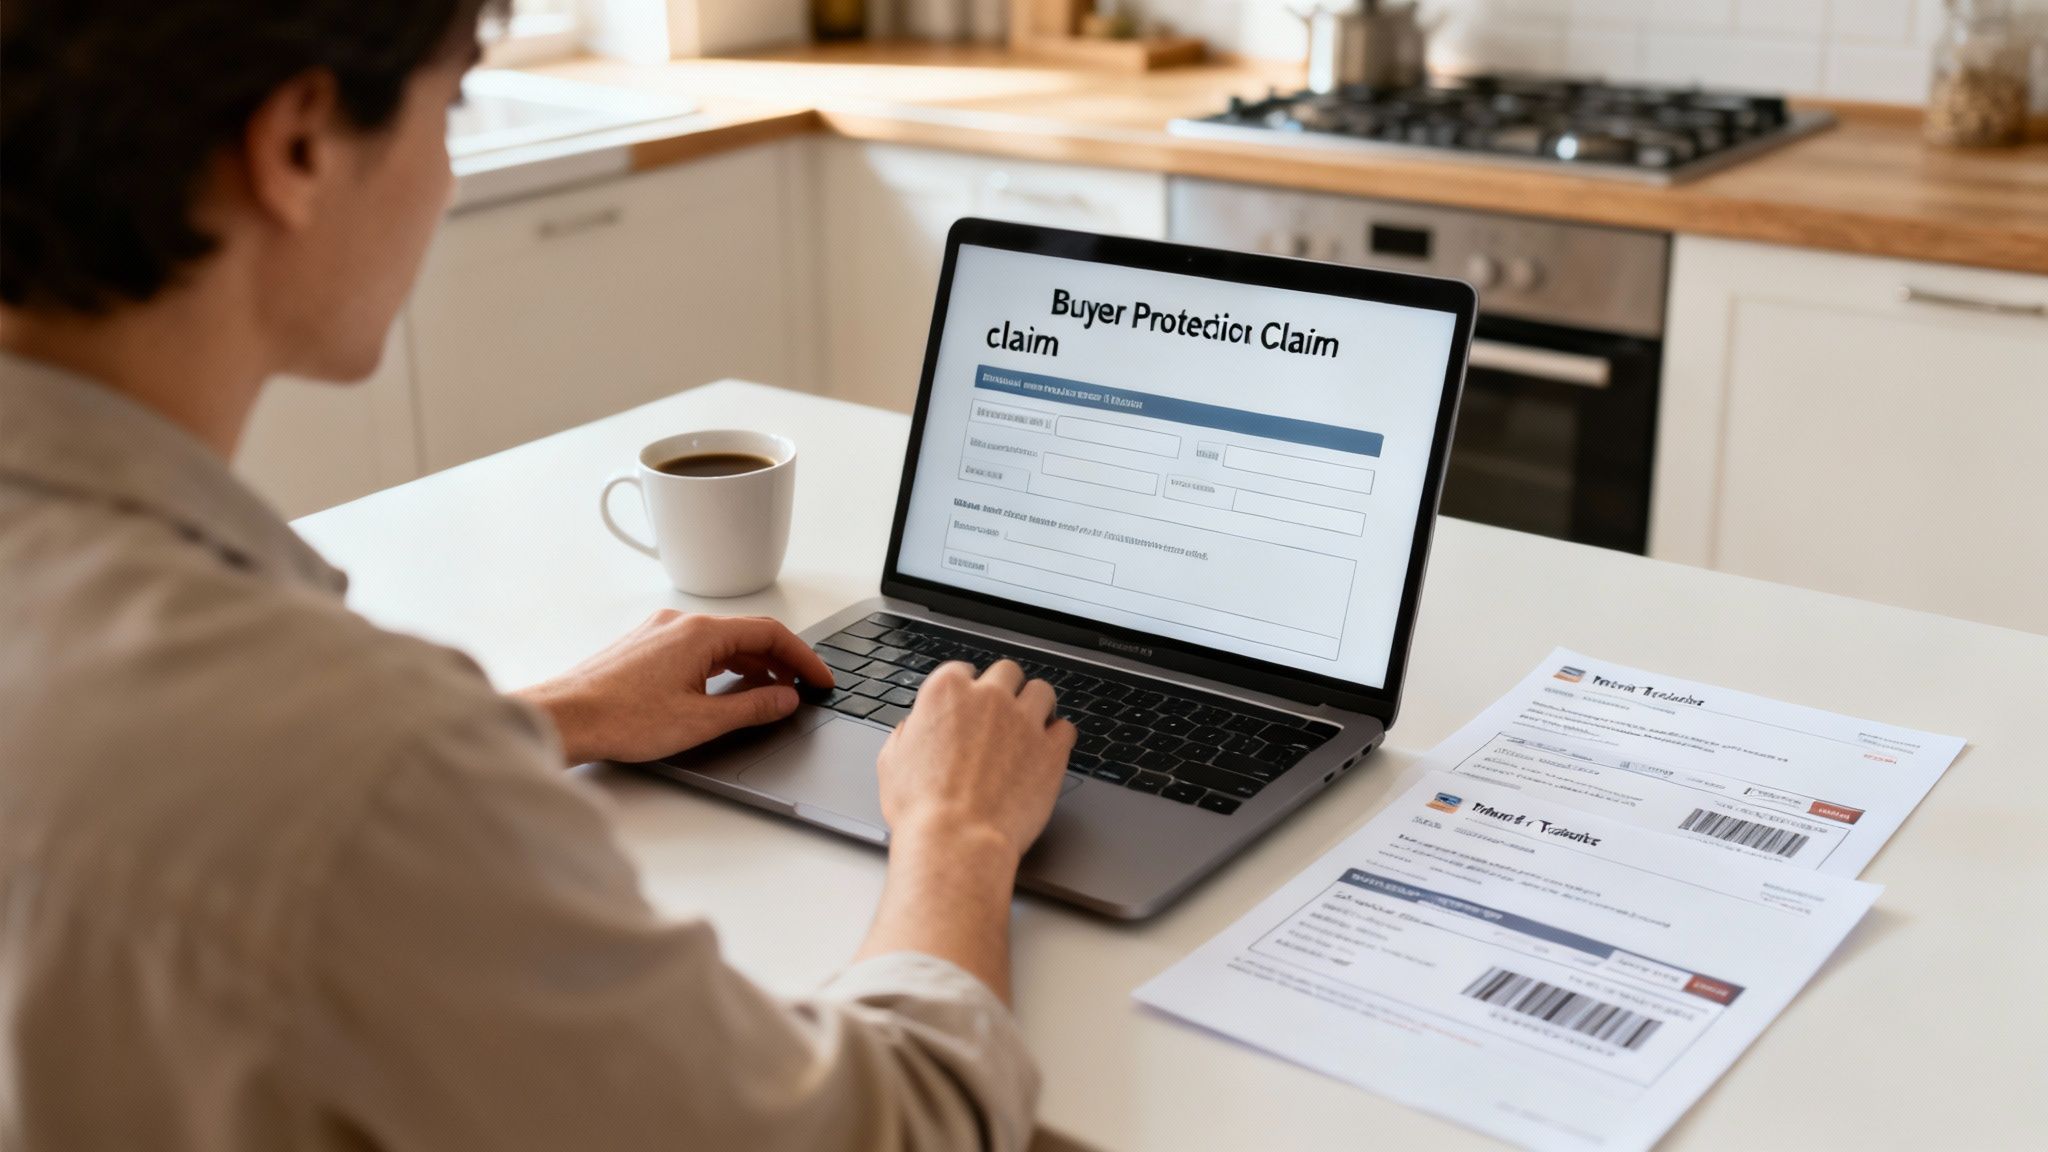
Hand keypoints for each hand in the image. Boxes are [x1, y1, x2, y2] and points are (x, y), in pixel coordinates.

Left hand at [516, 610, 833, 765]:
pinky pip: (697, 649)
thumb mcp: (700, 721)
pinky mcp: (644, 647)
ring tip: (769, 695)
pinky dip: (722, 666)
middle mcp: (680, 623)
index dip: (803, 658)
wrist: (564, 718)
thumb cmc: (620, 719)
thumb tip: (785, 698)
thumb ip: (752, 708)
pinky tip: (725, 690)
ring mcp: (659, 632)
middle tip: (801, 690)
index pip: (770, 633)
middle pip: (747, 635)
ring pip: (721, 643)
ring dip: (751, 666)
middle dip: (780, 662)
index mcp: (700, 633)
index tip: (820, 680)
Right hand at [876, 660, 1076, 861]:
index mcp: (947, 692)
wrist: (957, 840)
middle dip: (1005, 689)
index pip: (963, 669)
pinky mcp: (1052, 749)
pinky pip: (1066, 728)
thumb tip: (912, 729)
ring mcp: (1024, 721)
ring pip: (1042, 691)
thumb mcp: (892, 762)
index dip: (967, 688)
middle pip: (1007, 672)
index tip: (969, 702)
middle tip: (1001, 713)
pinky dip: (1058, 737)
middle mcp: (989, 697)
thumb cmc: (922, 808)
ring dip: (1036, 705)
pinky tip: (1048, 750)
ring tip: (1030, 726)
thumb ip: (906, 733)